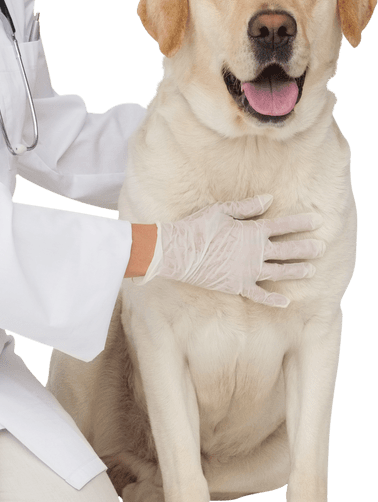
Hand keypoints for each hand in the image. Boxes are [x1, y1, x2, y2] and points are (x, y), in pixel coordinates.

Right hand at [138, 195, 323, 307]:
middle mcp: (254, 252)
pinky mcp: (237, 286)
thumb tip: (269, 199)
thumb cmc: (197, 227)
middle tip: (322, 248)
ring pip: (279, 272)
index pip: (283, 225)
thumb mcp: (221, 210)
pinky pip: (259, 295)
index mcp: (251, 231)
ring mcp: (247, 271)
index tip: (317, 220)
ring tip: (311, 270)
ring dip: (296, 271)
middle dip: (306, 248)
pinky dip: (272, 300)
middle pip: (287, 250)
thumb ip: (248, 207)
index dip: (301, 223)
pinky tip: (286, 302)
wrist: (178, 252)